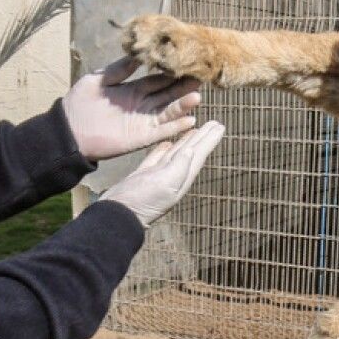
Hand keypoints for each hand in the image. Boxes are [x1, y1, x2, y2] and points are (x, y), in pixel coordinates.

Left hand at [61, 55, 200, 161]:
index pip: (157, 80)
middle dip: (183, 87)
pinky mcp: (140, 138)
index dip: (172, 73)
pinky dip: (175, 127)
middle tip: (201, 77)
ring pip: (168, 111)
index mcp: (132, 89)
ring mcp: (142, 121)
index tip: (187, 64)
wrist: (68, 132)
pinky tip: (190, 120)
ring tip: (197, 97)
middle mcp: (141, 104)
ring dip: (183, 105)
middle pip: (167, 94)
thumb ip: (118, 70)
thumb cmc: (78, 104)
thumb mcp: (97, 80)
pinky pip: (161, 131)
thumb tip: (137, 56)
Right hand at [100, 121, 224, 226]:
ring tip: (194, 130)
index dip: (209, 140)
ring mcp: (158, 176)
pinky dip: (164, 150)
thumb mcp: (165, 183)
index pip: (199, 154)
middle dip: (202, 137)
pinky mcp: (144, 175)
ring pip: (176, 153)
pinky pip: (157, 158)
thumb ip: (179, 167)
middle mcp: (173, 176)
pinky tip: (167, 144)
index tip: (220, 126)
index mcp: (182, 178)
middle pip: (191, 151)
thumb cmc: (142, 201)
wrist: (117, 215)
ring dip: (185, 142)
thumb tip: (192, 150)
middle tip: (215, 123)